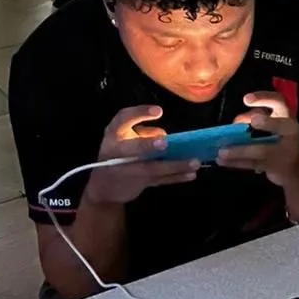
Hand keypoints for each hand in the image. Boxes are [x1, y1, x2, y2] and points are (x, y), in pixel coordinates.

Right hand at [82, 105, 200, 205]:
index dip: (139, 113)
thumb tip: (166, 136)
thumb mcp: (124, 137)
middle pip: (134, 148)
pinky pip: (161, 180)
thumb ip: (144, 133)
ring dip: (175, 165)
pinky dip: (177, 177)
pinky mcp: (140, 183)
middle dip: (148, 145)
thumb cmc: (118, 154)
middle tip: (165, 142)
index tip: (159, 111)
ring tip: (194, 162)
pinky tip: (192, 174)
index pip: (122, 119)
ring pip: (153, 168)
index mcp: (115, 134)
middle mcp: (119, 151)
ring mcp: (130, 170)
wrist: (104, 186)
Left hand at [216, 92, 298, 188]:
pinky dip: (236, 162)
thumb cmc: (280, 142)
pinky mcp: (275, 167)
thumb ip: (258, 120)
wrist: (295, 169)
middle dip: (264, 123)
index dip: (264, 99)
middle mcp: (290, 134)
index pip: (280, 103)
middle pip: (279, 126)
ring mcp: (284, 153)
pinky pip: (253, 164)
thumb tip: (236, 123)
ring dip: (239, 151)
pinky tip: (223, 161)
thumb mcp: (273, 126)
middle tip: (240, 123)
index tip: (246, 99)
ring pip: (261, 150)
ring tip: (222, 152)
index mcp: (287, 119)